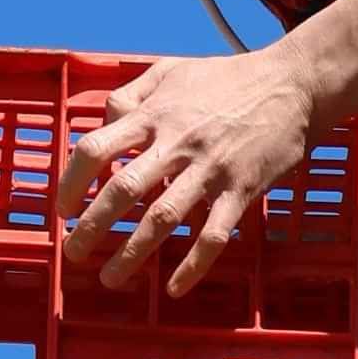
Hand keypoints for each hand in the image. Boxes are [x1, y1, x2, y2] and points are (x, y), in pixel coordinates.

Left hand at [59, 45, 322, 295]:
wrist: (293, 82)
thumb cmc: (228, 78)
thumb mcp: (171, 70)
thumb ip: (132, 94)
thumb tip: (102, 122)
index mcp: (155, 115)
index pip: (96, 149)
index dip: (72, 181)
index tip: (64, 208)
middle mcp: (177, 143)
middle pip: (122, 190)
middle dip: (92, 227)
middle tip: (74, 253)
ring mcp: (210, 169)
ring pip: (162, 218)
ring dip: (132, 254)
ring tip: (111, 278)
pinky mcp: (242, 190)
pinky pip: (213, 236)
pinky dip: (193, 266)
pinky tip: (174, 288)